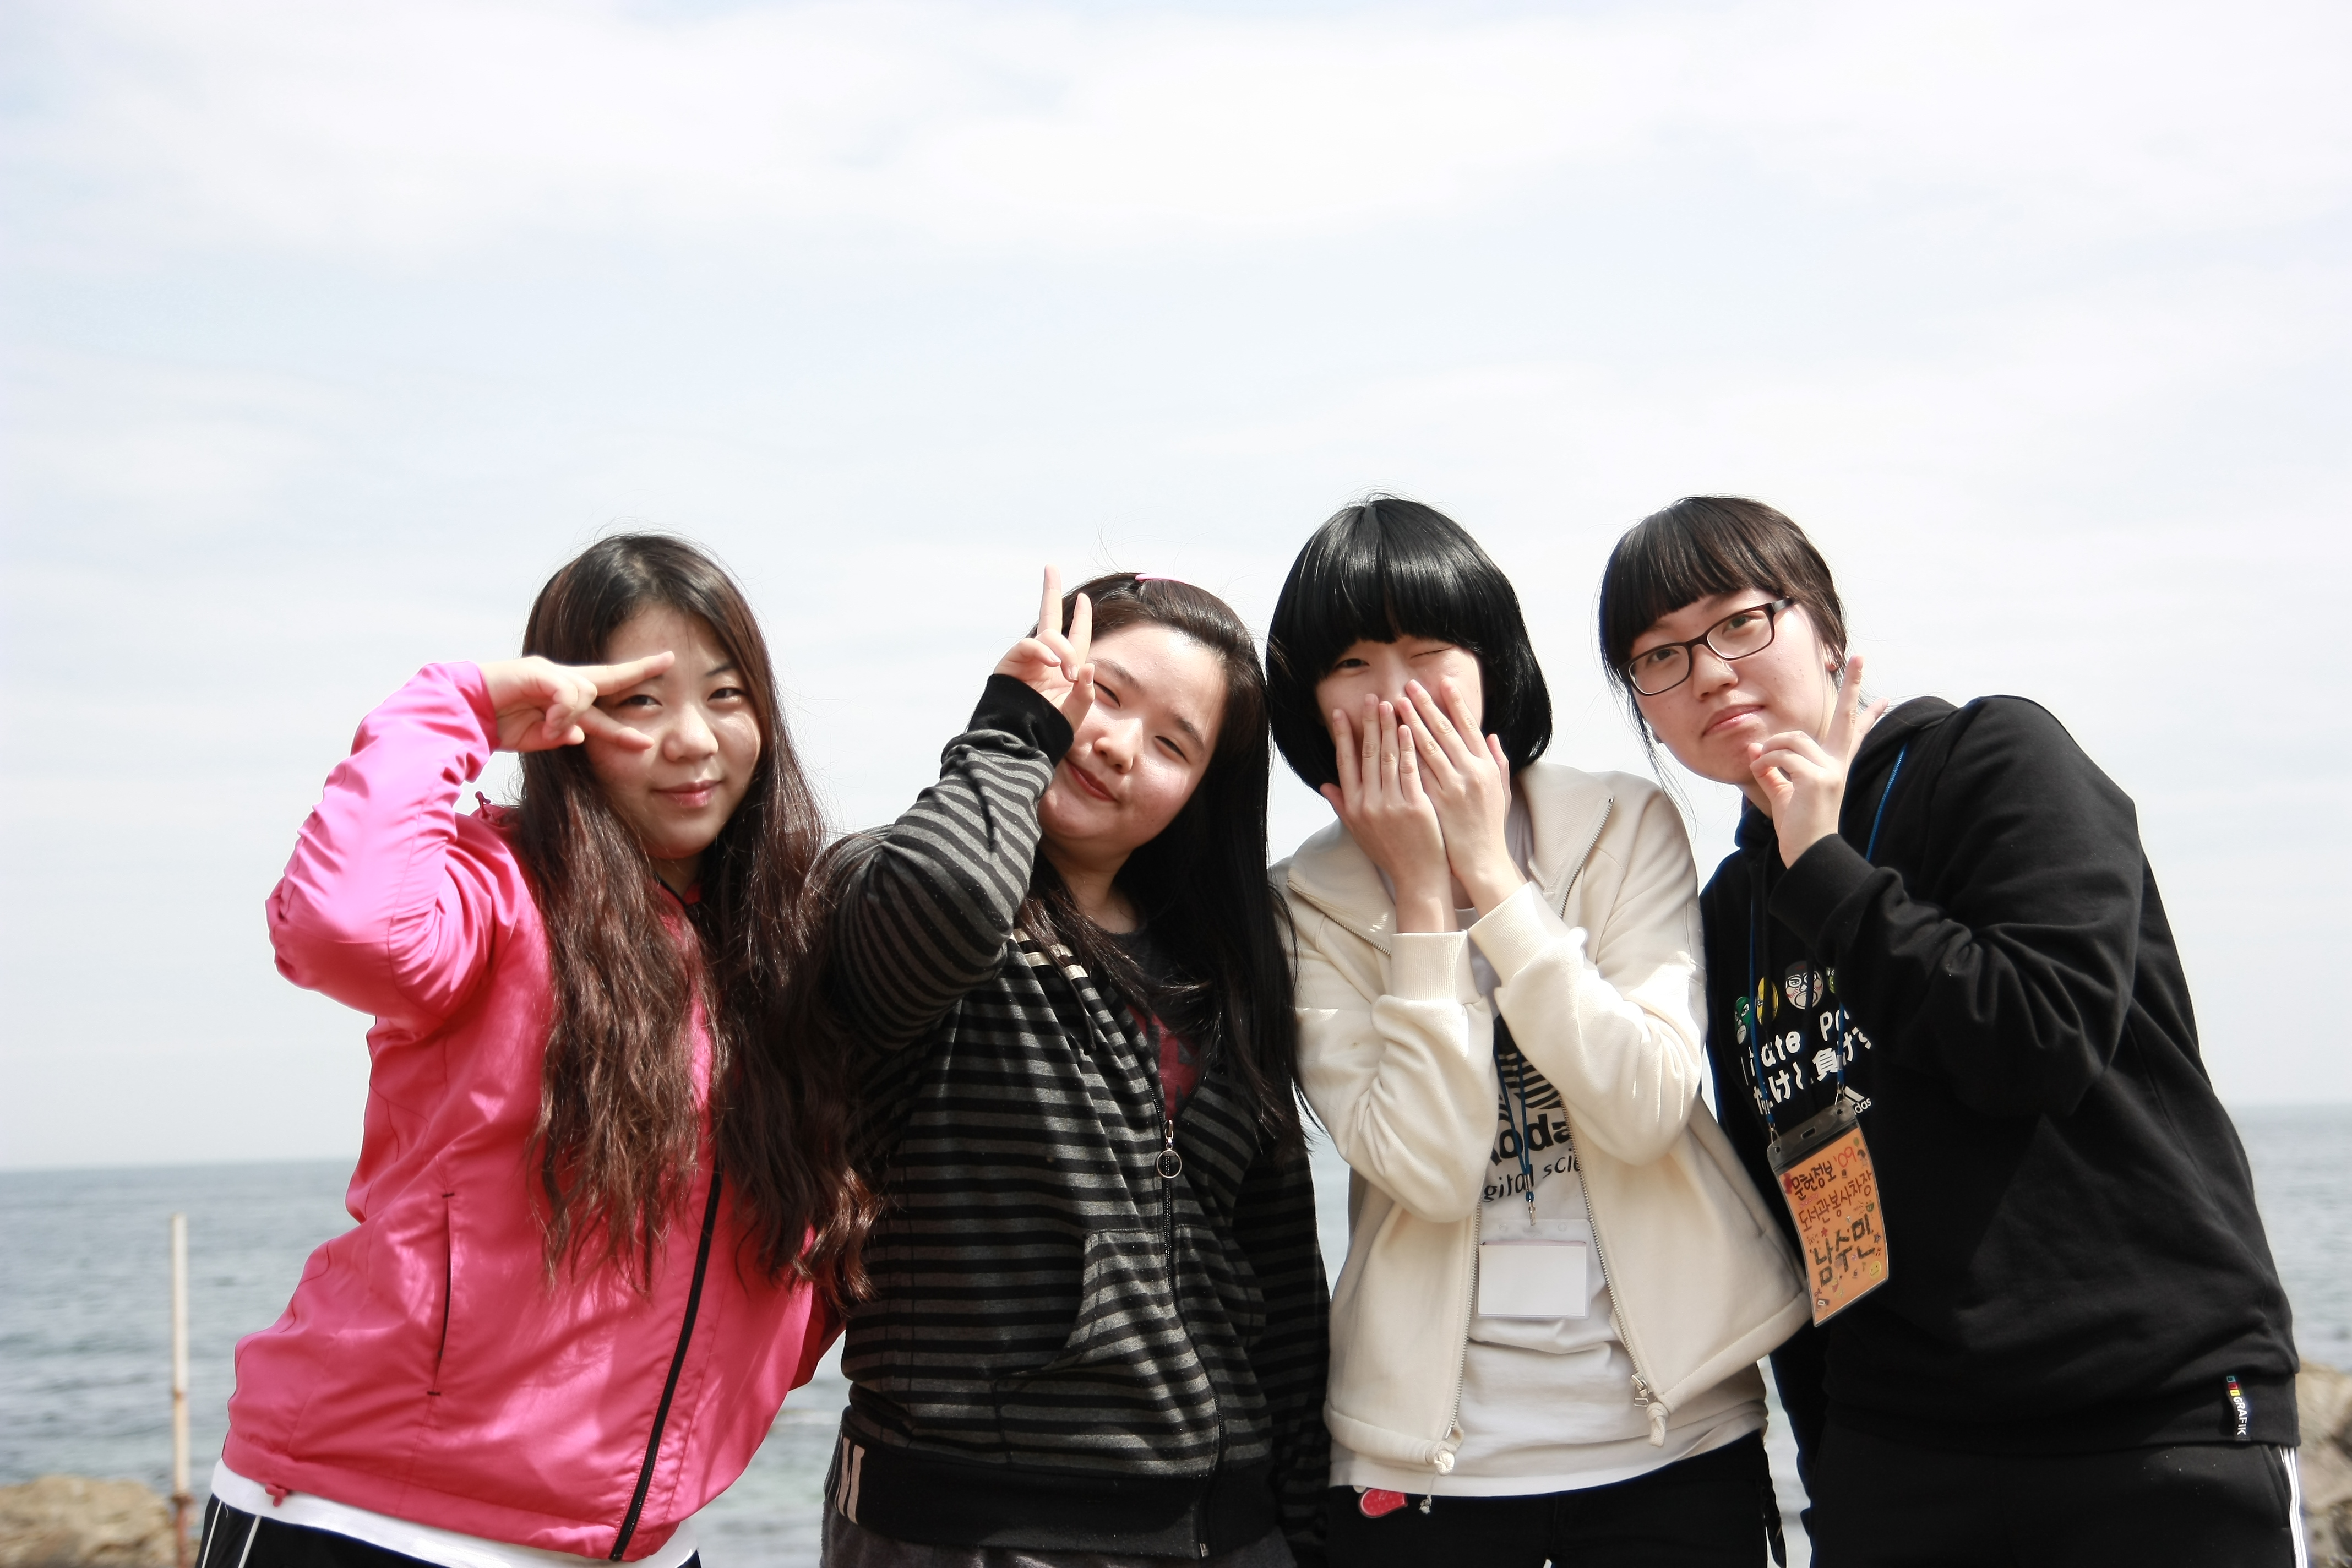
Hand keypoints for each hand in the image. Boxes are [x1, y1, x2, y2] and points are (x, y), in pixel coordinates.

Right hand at [477, 652, 672, 752]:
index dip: (634, 684)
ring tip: (550, 730)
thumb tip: (581, 736)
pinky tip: (547, 724)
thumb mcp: (537, 738)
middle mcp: (561, 680)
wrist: (463, 711)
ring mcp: (549, 673)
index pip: (607, 690)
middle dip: (639, 671)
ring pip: (586, 692)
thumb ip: (561, 735)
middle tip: (670, 660)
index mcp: (565, 697)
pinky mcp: (536, 672)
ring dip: (575, 717)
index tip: (663, 672)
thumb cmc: (497, 724)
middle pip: (609, 678)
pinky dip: (561, 714)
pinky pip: (566, 695)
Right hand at [994, 566, 1094, 729]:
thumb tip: (1088, 666)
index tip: (1085, 598)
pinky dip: (1043, 650)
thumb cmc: (1048, 730)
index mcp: (1064, 668)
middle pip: (1049, 617)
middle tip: (1050, 567)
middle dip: (1049, 591)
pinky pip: (1028, 645)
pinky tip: (1053, 663)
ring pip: (1048, 635)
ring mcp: (1028, 659)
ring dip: (1063, 650)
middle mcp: (1046, 658)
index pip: (1076, 636)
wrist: (1019, 741)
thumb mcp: (1074, 713)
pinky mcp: (1011, 662)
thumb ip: (1085, 692)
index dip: (1081, 617)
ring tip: (1067, 672)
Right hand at [1320, 695, 1450, 932]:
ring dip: (1388, 727)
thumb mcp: (1360, 832)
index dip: (1343, 736)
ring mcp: (1391, 804)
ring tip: (1390, 703)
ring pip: (1387, 757)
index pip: (1345, 763)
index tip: (1341, 712)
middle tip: (1370, 697)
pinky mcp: (1414, 806)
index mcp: (1354, 807)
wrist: (1418, 877)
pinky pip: (1410, 769)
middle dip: (1368, 723)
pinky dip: (1408, 747)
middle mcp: (1369, 803)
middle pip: (1366, 754)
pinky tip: (1409, 728)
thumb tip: (1324, 784)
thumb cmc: (1391, 853)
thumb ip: (1342, 806)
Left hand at [1398, 678, 1523, 914]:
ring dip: (1410, 722)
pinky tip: (1392, 736)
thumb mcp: (1500, 791)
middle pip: (1445, 731)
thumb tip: (1492, 736)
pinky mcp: (1436, 801)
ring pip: (1428, 747)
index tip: (1442, 682)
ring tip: (1396, 702)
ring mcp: (1453, 787)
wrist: (1481, 860)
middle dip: (1427, 705)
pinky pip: (1417, 771)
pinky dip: (1405, 752)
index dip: (1455, 703)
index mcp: (1486, 766)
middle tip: (1410, 685)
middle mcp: (1471, 772)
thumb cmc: (1488, 826)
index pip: (1468, 726)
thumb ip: (1497, 762)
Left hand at [1749, 653, 1888, 868]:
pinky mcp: (1817, 778)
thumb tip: (1755, 747)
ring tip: (1760, 765)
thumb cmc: (1799, 829)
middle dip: (1853, 686)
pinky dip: (1765, 761)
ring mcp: (1830, 771)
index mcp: (1834, 768)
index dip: (1867, 717)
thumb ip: (1772, 770)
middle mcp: (1837, 766)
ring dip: (1770, 749)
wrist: (1809, 855)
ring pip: (1792, 739)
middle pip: (1846, 719)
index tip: (1883, 699)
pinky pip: (1782, 756)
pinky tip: (1760, 771)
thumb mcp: (1784, 794)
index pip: (1853, 736)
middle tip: (1861, 658)